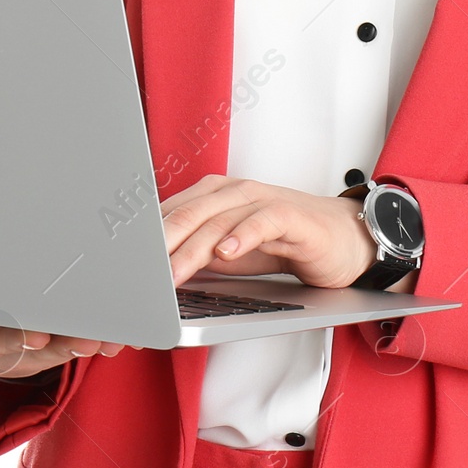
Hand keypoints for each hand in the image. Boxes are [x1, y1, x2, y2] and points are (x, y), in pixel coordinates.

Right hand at [0, 308, 133, 377]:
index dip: (14, 339)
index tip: (35, 336)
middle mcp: (10, 344)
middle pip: (37, 345)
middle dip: (61, 341)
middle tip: (85, 337)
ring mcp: (38, 344)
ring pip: (65, 342)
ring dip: (88, 339)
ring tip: (109, 335)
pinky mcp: (61, 335)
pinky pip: (83, 337)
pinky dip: (102, 336)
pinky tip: (121, 334)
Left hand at [159, 175, 378, 289]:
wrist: (343, 238)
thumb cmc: (284, 244)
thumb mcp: (233, 253)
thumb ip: (199, 256)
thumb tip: (157, 276)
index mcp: (214, 196)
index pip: (171, 214)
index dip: (147, 240)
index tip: (125, 265)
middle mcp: (234, 192)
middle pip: (189, 214)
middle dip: (161, 245)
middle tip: (140, 273)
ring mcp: (262, 199)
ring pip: (219, 220)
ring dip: (193, 248)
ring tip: (173, 273)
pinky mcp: (290, 214)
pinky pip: (263, 221)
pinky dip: (243, 236)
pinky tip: (228, 252)